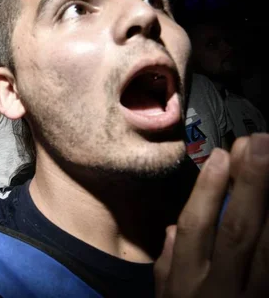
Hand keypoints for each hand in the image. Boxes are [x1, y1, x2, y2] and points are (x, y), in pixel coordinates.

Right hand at [155, 133, 268, 296]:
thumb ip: (168, 265)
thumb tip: (176, 228)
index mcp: (188, 282)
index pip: (197, 229)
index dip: (208, 191)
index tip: (220, 157)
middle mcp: (221, 286)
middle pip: (239, 230)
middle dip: (249, 185)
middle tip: (257, 145)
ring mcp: (253, 296)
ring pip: (268, 244)